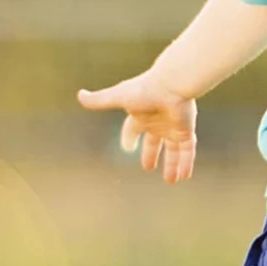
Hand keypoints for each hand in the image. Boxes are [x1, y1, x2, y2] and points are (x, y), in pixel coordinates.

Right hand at [76, 73, 197, 182]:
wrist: (171, 85)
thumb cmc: (144, 90)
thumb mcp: (118, 97)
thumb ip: (99, 100)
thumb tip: (79, 95)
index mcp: (140, 115)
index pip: (132, 129)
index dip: (129, 138)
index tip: (127, 147)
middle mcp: (157, 122)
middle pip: (154, 141)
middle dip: (151, 153)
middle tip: (148, 167)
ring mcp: (173, 127)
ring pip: (173, 149)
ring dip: (172, 165)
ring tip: (171, 180)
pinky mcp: (186, 130)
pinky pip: (187, 150)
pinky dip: (186, 163)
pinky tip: (184, 176)